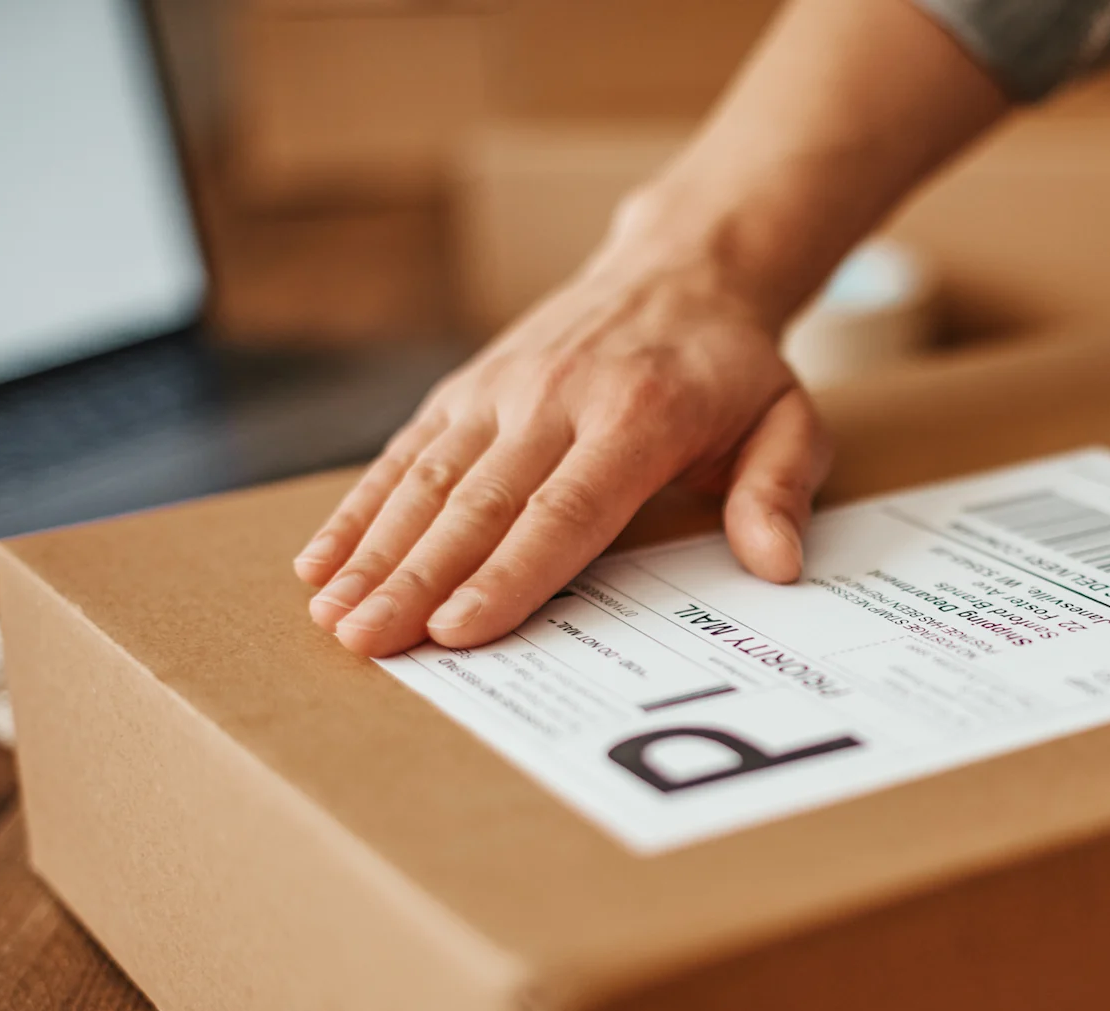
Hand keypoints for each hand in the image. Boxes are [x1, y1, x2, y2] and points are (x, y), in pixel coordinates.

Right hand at [292, 231, 829, 657]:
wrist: (680, 271)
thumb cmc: (734, 370)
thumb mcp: (789, 421)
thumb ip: (778, 491)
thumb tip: (777, 564)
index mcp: (637, 415)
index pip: (564, 510)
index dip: (508, 574)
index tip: (459, 631)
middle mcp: (556, 397)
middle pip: (479, 502)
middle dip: (417, 578)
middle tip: (367, 641)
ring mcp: (501, 389)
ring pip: (428, 478)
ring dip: (374, 551)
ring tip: (332, 615)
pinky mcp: (467, 389)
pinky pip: (405, 452)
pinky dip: (359, 507)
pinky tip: (319, 561)